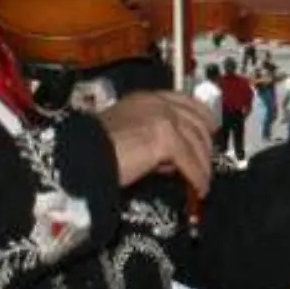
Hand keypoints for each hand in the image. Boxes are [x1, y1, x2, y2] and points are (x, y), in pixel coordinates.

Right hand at [98, 91, 216, 191]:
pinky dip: (197, 177)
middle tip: (207, 164)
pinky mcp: (166, 139)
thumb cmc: (92, 150)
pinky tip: (198, 189)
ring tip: (202, 183)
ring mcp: (163, 118)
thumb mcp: (124, 134)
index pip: (183, 100)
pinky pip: (191, 161)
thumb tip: (168, 158)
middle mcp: (157, 103)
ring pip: (196, 142)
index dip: (201, 115)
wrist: (80, 157)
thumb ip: (148, 138)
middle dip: (205, 144)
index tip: (209, 129)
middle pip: (196, 121)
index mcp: (144, 99)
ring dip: (203, 165)